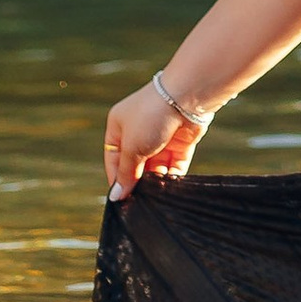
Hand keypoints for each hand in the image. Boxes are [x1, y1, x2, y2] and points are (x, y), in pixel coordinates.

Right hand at [104, 78, 208, 200]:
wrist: (186, 97)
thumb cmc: (151, 115)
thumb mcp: (131, 147)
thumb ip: (125, 173)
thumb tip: (116, 196)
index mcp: (119, 126)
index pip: (114, 160)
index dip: (117, 180)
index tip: (122, 201)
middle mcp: (139, 131)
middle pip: (135, 166)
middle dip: (137, 183)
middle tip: (139, 204)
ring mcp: (160, 138)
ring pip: (155, 168)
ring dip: (155, 183)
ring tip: (154, 199)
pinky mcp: (179, 143)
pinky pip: (173, 167)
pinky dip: (171, 179)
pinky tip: (169, 191)